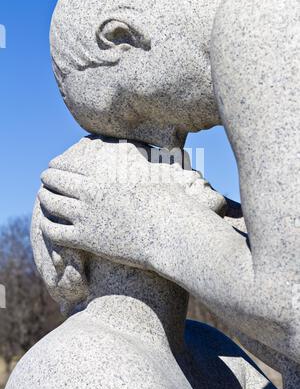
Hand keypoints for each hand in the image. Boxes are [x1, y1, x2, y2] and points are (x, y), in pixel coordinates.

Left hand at [37, 136, 225, 272]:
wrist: (170, 231)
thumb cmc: (167, 201)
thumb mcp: (153, 173)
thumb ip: (142, 161)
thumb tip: (151, 149)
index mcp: (103, 176)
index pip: (68, 167)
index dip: (57, 167)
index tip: (53, 168)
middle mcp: (90, 194)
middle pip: (55, 183)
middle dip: (48, 180)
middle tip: (45, 180)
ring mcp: (86, 217)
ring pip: (51, 205)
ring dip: (44, 199)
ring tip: (43, 198)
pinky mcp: (87, 240)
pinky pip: (54, 232)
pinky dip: (47, 225)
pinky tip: (46, 224)